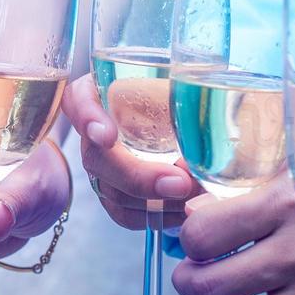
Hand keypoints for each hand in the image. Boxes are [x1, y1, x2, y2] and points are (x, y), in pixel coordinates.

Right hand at [61, 73, 194, 229]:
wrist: (184, 112)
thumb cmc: (174, 89)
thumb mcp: (176, 78)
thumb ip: (184, 85)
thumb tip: (215, 90)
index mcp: (98, 92)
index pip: (78, 100)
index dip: (88, 119)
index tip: (107, 135)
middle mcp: (92, 131)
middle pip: (97, 158)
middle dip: (138, 177)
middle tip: (181, 182)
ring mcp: (100, 166)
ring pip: (112, 193)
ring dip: (155, 200)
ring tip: (194, 195)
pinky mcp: (114, 193)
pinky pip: (125, 214)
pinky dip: (156, 216)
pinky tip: (185, 211)